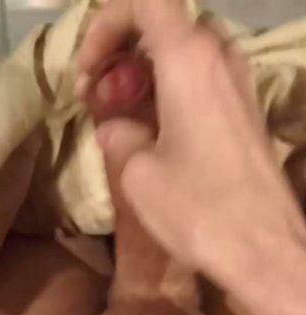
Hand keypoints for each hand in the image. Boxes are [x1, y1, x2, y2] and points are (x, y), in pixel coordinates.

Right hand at [77, 0, 305, 314]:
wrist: (265, 250)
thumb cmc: (198, 208)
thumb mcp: (138, 174)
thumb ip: (119, 136)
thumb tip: (115, 128)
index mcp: (190, 58)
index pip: (145, 2)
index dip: (107, 26)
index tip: (90, 71)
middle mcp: (220, 58)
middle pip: (164, 27)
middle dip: (124, 54)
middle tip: (100, 99)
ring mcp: (239, 85)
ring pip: (184, 56)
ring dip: (147, 76)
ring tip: (122, 120)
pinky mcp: (247, 114)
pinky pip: (203, 83)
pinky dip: (171, 95)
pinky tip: (154, 136)